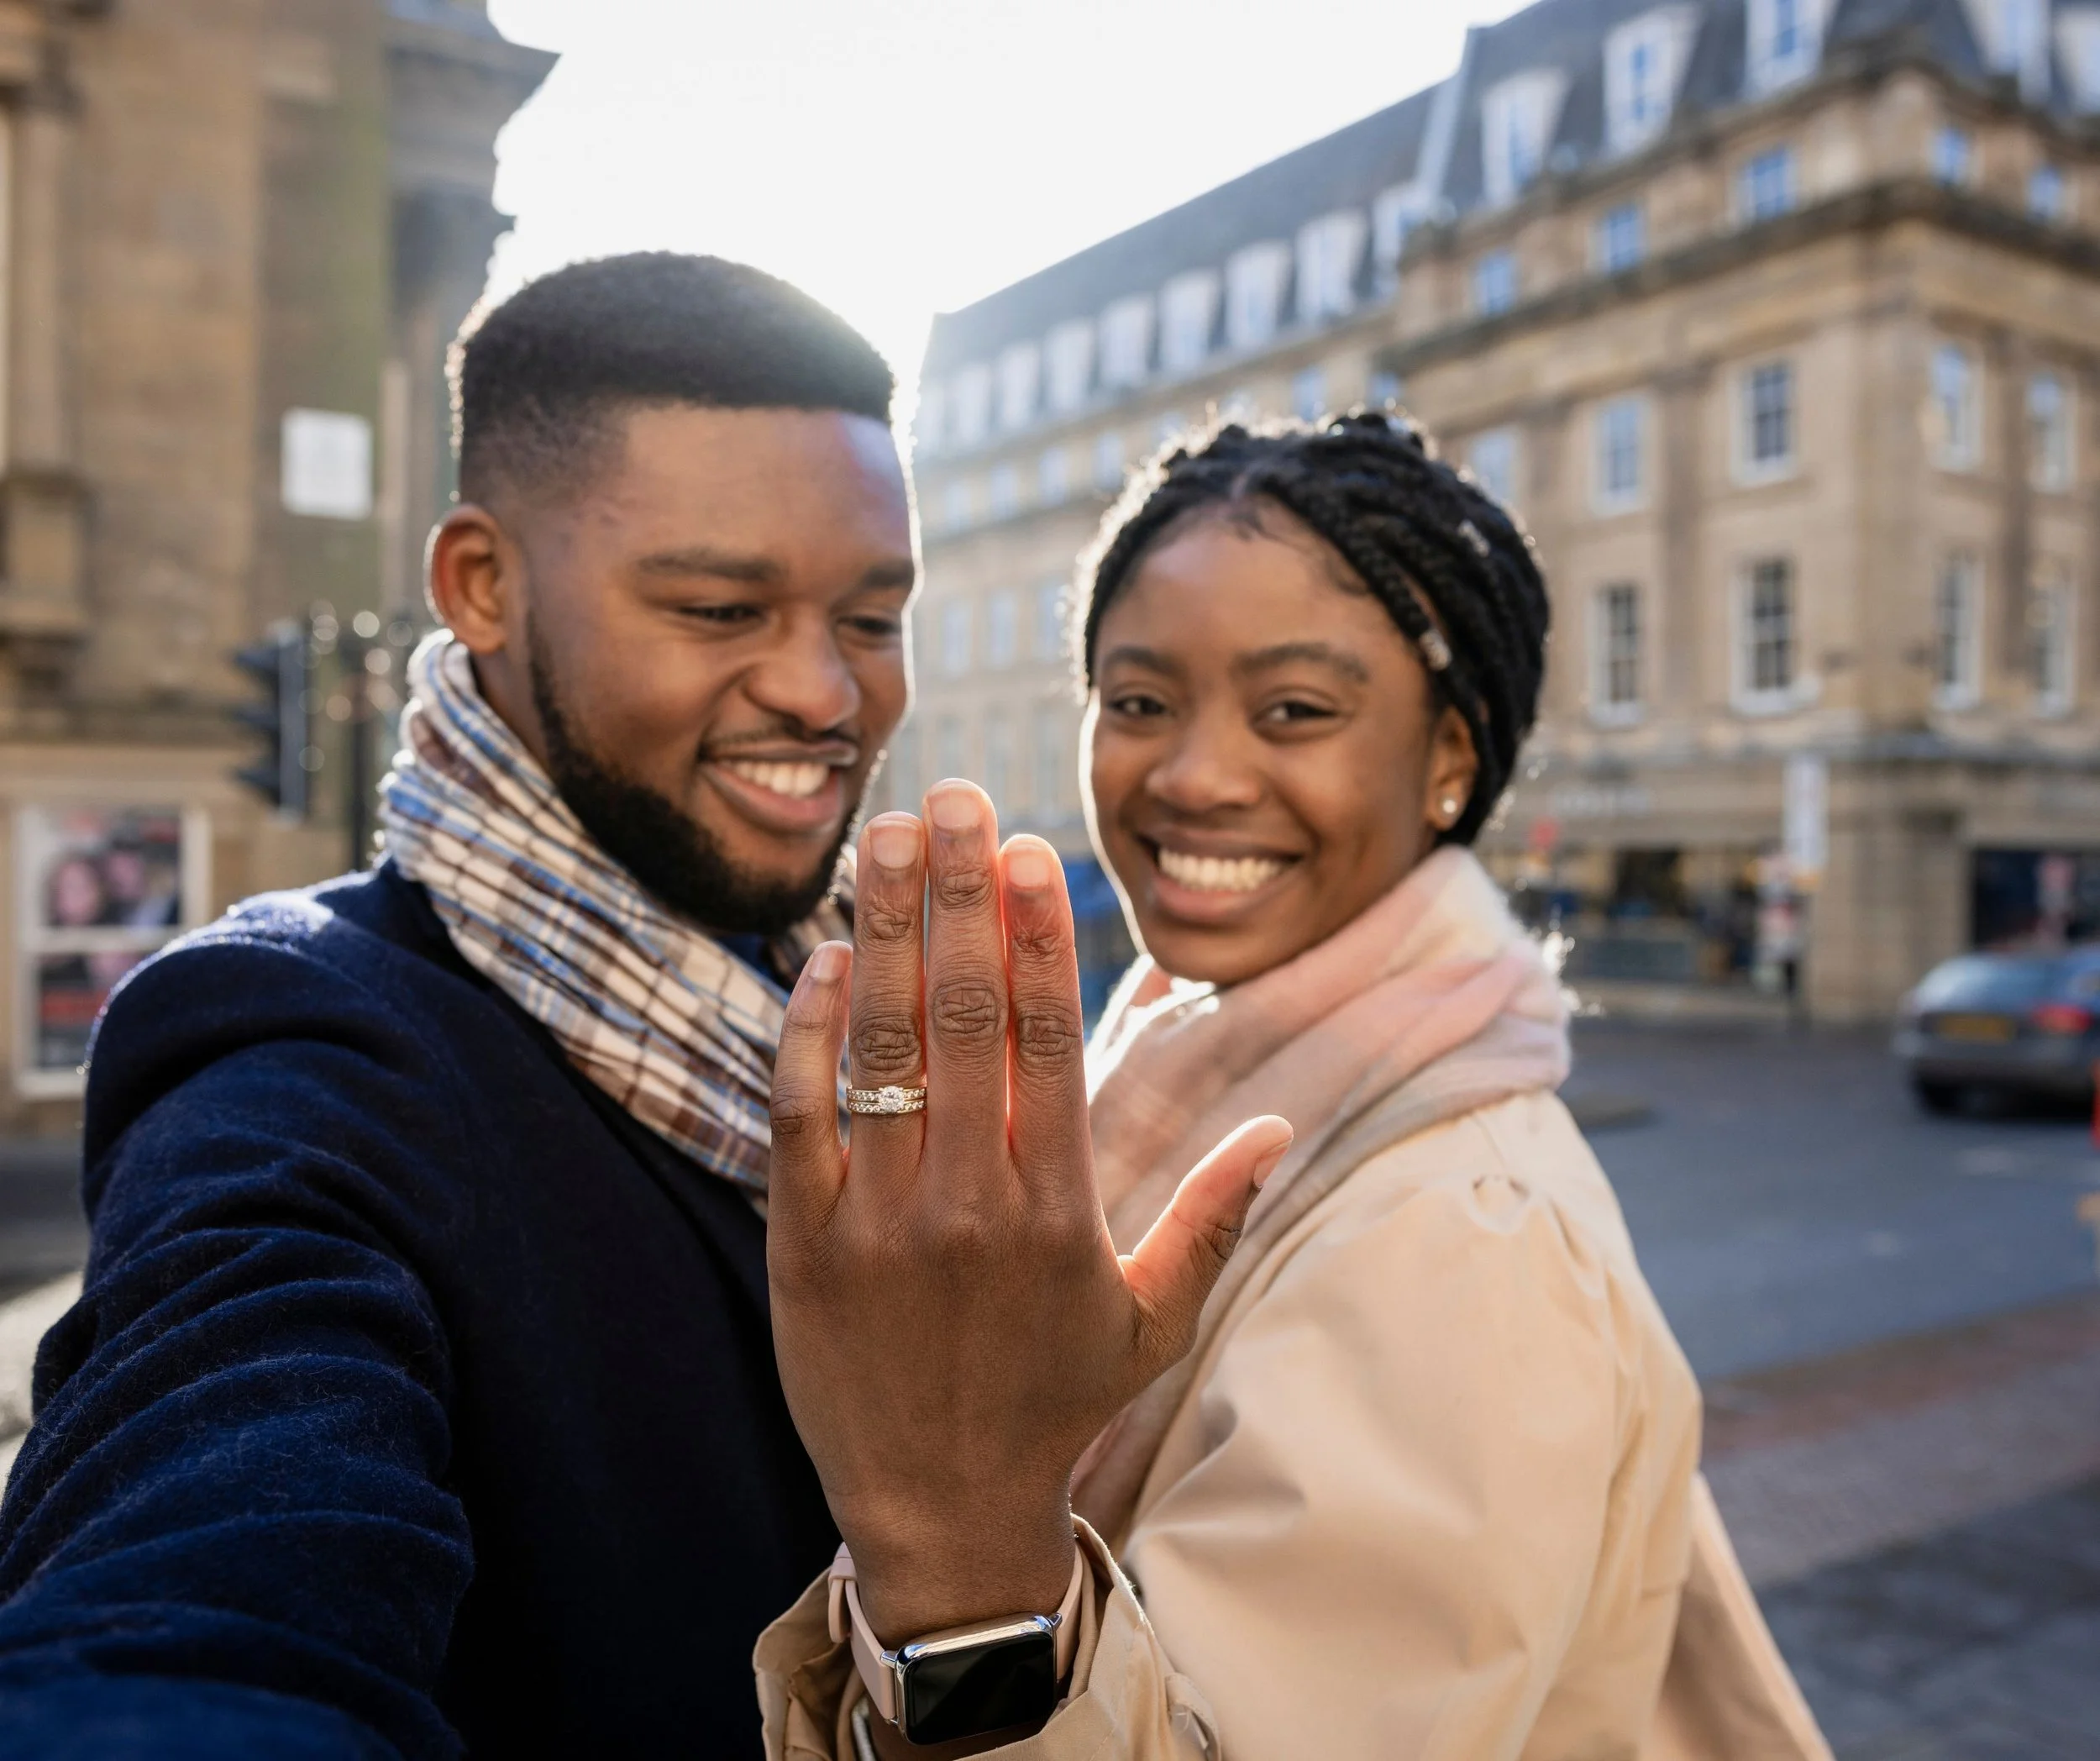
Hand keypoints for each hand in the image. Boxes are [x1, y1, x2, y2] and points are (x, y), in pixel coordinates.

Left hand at [768, 781, 1291, 1647]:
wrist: (939, 1510)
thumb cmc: (1055, 1403)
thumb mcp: (1153, 1318)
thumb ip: (1214, 1213)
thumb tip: (1280, 1123)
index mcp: (1057, 1210)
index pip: (1045, 1041)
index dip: (1033, 934)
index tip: (1027, 849)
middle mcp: (966, 1202)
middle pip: (957, 1015)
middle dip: (953, 893)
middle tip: (950, 797)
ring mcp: (875, 1219)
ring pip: (878, 1046)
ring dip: (876, 931)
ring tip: (882, 837)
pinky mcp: (802, 1242)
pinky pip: (799, 1115)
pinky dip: (808, 1032)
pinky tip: (818, 958)